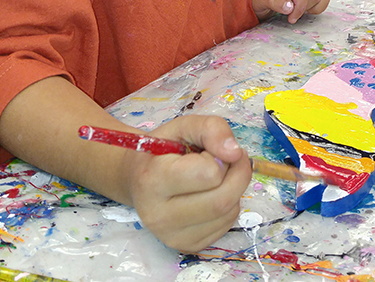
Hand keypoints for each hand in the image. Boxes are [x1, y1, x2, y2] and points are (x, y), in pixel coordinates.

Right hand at [127, 115, 251, 251]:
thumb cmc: (162, 149)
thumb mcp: (183, 126)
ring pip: (228, 213)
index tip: (207, 150)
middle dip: (237, 173)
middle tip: (230, 158)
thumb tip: (235, 153)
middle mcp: (159, 215)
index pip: (209, 174)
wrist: (137, 179)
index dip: (217, 155)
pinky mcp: (186, 247)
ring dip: (234, 188)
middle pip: (222, 199)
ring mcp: (173, 236)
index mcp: (153, 180)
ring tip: (217, 175)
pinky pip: (226, 225)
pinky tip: (212, 193)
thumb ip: (211, 128)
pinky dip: (229, 205)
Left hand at [251, 0, 331, 23]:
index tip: (291, 18)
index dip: (300, 7)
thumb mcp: (257, 0)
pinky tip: (305, 9)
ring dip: (313, 6)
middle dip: (304, 8)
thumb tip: (290, 7)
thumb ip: (272, 1)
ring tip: (298, 11)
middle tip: (290, 15)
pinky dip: (319, 4)